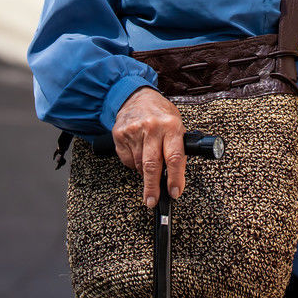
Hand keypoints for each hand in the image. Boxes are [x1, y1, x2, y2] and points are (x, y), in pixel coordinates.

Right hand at [112, 87, 186, 208]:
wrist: (136, 96)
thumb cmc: (160, 113)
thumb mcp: (176, 124)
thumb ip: (177, 147)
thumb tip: (177, 176)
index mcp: (171, 125)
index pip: (174, 157)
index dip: (175, 178)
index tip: (174, 192)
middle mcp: (152, 127)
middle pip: (152, 165)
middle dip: (152, 187)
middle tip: (152, 201)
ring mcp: (134, 130)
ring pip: (138, 165)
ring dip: (144, 172)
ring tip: (148, 164)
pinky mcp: (120, 134)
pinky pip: (127, 160)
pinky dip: (133, 163)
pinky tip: (137, 152)